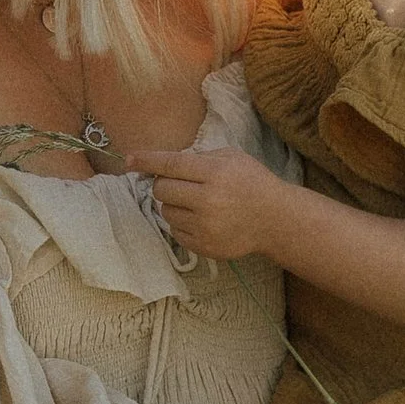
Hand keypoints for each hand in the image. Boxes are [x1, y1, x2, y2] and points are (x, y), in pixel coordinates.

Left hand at [127, 144, 286, 262]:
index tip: (128, 160)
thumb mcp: (231, 158)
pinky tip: (199, 218)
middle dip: (164, 184)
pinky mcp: (203, 246)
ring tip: (194, 202)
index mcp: (215, 173)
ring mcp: (205, 226)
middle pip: (161, 190)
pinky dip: (181, 223)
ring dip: (173, 204)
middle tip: (179, 184)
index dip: (146, 161)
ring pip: (165, 211)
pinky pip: (174, 231)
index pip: (170, 165)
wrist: (275, 220)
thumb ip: (199, 158)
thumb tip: (164, 164)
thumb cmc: (253, 183)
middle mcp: (207, 200)